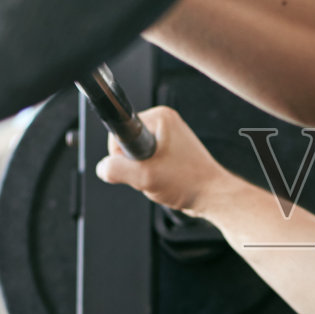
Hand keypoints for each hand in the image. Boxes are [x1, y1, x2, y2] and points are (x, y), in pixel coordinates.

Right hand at [94, 106, 233, 215]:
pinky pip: (148, 161)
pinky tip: (164, 179)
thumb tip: (103, 167)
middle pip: (127, 144)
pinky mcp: (171, 150)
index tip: (139, 165)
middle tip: (153, 174)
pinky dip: (152, 174)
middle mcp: (166, 123)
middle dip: (135, 165)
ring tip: (162, 177)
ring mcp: (170, 137)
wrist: (212, 196)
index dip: (122, 155)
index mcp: (160, 117)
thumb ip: (116, 170)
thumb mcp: (144, 176)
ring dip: (144, 171)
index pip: (120, 132)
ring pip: (137, 156)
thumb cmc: (190, 182)